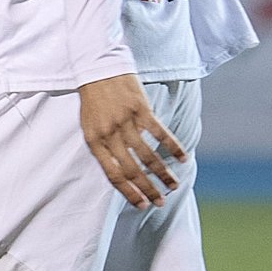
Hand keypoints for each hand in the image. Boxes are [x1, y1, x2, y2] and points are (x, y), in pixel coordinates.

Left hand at [78, 73, 186, 210]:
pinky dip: (172, 146)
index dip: (129, 193)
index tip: (142, 205)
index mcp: (94, 142)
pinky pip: (159, 132)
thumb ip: (102, 148)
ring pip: (147, 155)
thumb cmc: (93, 99)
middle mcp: (110, 134)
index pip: (113, 175)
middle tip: (160, 202)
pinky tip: (182, 158)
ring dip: (162, 173)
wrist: (96, 65)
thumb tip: (119, 171)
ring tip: (173, 185)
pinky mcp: (140, 108)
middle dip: (148, 189)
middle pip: (132, 170)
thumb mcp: (88, 126)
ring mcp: (125, 121)